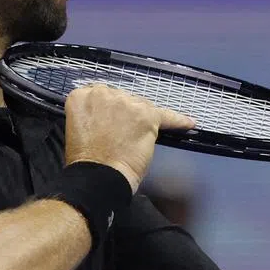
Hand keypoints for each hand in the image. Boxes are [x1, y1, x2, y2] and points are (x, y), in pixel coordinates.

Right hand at [63, 84, 194, 192]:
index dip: (109, 110)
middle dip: (125, 113)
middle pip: (123, 97)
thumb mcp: (80, 127)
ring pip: (142, 105)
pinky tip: (189, 123)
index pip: (103, 95)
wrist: (98, 176)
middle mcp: (104, 93)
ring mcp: (128, 103)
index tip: (109, 121)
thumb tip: (112, 116)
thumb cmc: (86, 159)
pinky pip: (167, 116)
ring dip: (142, 119)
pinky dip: (179, 121)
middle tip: (121, 135)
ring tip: (137, 139)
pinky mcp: (148, 116)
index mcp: (82, 95)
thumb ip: (94, 115)